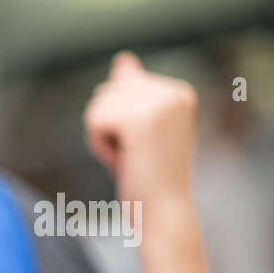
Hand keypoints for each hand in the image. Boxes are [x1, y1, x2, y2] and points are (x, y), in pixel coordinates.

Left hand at [83, 51, 198, 204]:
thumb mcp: (140, 128)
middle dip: (108, 125)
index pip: (120, 84)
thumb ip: (133, 91)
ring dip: (102, 137)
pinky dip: (98, 145)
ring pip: (98, 104)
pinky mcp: (140, 120)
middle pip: (107, 91)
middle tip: (133, 154)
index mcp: (179, 91)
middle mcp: (175, 92)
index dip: (117, 120)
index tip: (141, 146)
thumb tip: (123, 60)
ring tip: (129, 158)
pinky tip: (121, 161)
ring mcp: (160, 104)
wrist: (162, 212)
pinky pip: (94, 120)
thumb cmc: (148, 177)